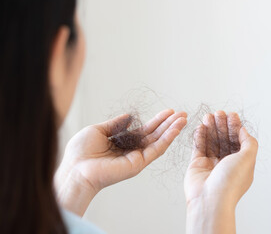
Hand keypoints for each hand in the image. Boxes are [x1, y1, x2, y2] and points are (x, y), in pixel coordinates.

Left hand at [55, 109, 186, 215]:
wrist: (75, 169)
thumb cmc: (81, 152)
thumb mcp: (99, 130)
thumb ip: (116, 124)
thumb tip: (128, 116)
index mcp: (123, 142)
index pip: (144, 130)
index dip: (157, 121)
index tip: (169, 112)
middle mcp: (132, 150)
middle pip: (155, 135)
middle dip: (169, 124)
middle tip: (183, 114)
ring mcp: (136, 158)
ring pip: (159, 141)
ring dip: (172, 130)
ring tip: (184, 119)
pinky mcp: (138, 164)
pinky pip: (156, 150)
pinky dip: (167, 139)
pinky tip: (175, 129)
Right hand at [184, 111, 257, 233]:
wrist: (210, 199)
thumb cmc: (230, 182)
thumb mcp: (248, 159)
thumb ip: (249, 142)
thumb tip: (244, 130)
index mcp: (241, 164)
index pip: (239, 141)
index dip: (236, 127)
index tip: (232, 115)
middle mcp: (227, 164)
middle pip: (225, 139)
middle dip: (222, 125)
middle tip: (219, 113)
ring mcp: (211, 164)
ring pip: (212, 141)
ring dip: (211, 128)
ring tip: (208, 116)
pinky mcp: (197, 164)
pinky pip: (199, 147)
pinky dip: (200, 136)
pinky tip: (201, 126)